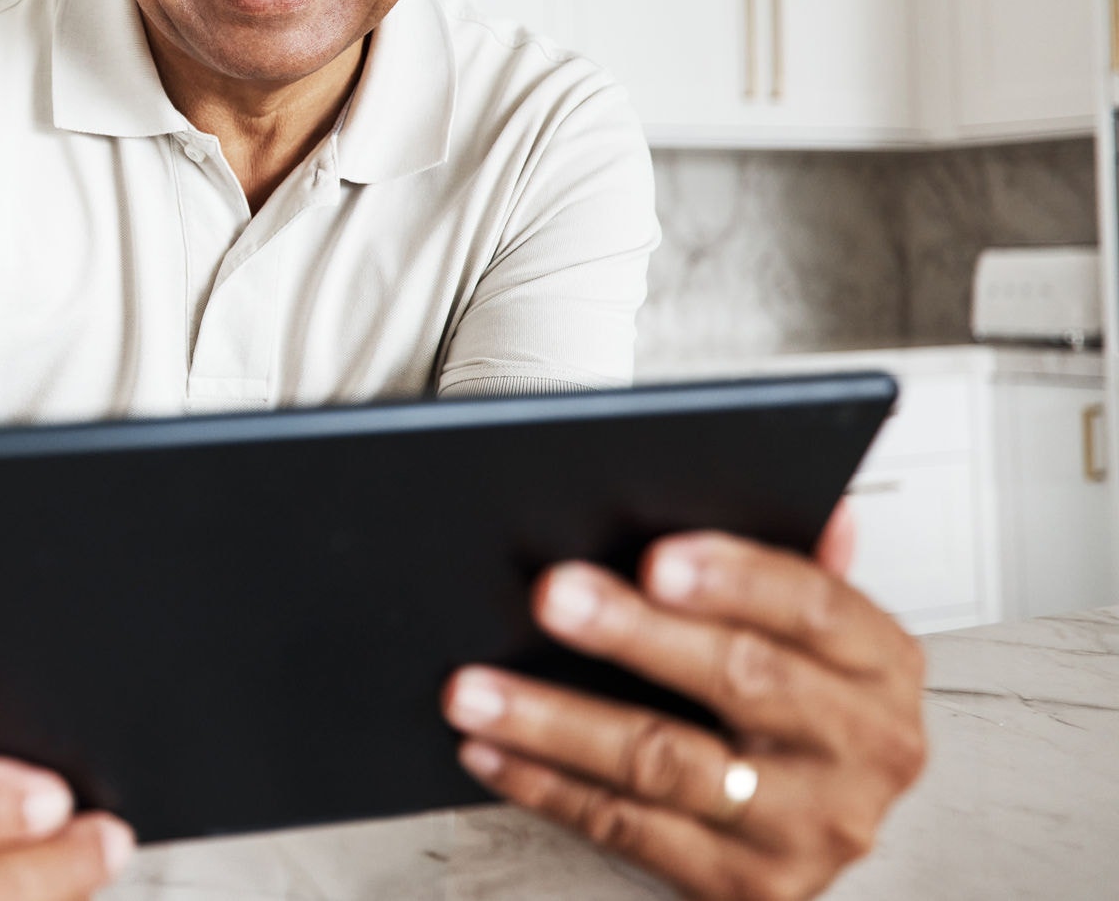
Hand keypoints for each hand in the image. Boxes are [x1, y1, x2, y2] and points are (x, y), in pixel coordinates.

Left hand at [441, 503, 926, 900]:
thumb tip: (814, 496)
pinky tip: (493, 750)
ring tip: (478, 687)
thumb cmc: (800, 716)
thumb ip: (795, 569)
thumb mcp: (816, 639)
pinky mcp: (749, 886)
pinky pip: (629, 828)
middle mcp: (862, 751)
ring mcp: (808, 827)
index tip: (656, 558)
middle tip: (552, 596)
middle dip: (634, 634)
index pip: (816, 608)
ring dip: (558, 721)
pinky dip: (548, 786)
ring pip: (667, 762)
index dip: (736, 578)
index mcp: (880, 668)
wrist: (806, 840)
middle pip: (740, 680)